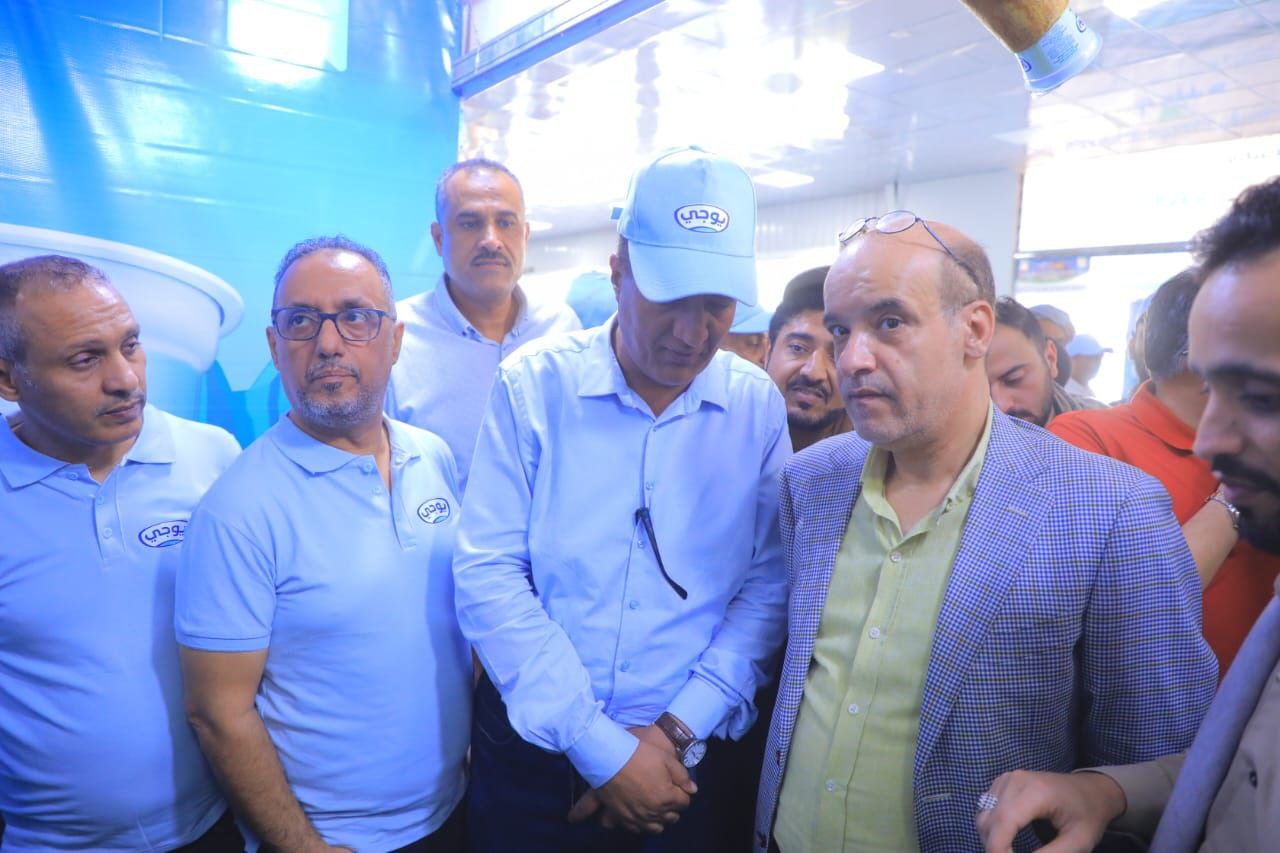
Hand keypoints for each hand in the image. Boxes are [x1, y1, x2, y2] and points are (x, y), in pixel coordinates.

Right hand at [567, 732, 695, 833]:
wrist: (610, 758)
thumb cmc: (640, 755)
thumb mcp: (666, 759)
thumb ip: (682, 776)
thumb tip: (693, 790)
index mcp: (667, 797)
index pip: (684, 802)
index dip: (682, 793)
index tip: (677, 786)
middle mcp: (654, 812)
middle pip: (672, 817)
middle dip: (673, 807)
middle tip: (667, 794)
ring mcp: (638, 817)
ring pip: (656, 827)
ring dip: (660, 819)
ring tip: (656, 807)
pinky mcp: (623, 818)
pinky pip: (637, 829)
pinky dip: (642, 824)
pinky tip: (641, 814)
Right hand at [976, 770, 1126, 852]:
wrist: (1091, 790)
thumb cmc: (1088, 816)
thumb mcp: (1078, 842)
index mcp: (1038, 792)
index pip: (1004, 821)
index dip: (998, 849)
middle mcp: (1016, 780)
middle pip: (989, 820)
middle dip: (995, 848)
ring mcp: (1007, 778)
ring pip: (984, 816)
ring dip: (991, 839)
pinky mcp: (1003, 781)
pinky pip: (986, 809)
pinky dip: (992, 828)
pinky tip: (1007, 838)